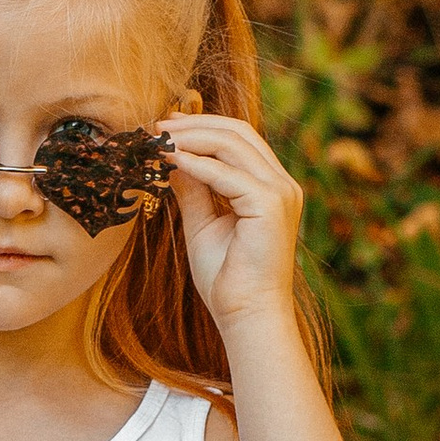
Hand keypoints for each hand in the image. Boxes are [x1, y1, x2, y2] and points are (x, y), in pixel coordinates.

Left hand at [160, 115, 304, 333]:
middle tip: (157, 124)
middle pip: (238, 133)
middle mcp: (282, 184)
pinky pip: (226, 174)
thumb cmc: (227, 280)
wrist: (246, 315)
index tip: (166, 126)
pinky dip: (195, 164)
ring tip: (158, 139)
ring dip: (191, 138)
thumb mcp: (203, 224)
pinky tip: (169, 160)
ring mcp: (280, 192)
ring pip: (233, 145)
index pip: (239, 140)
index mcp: (271, 187)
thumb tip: (173, 161)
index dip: (202, 126)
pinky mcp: (270, 204)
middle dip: (195, 125)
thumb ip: (193, 191)